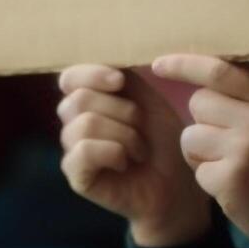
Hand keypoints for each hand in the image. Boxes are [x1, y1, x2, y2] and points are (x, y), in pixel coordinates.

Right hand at [58, 65, 211, 246]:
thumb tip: (105, 61)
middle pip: (79, 99)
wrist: (179, 186)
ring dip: (123, 134)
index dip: (91, 74)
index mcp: (88, 100)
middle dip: (121, 110)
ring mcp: (72, 149)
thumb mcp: (146, 99)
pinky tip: (125, 162)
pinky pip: (84, 150)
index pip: (69, 77)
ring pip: (84, 124)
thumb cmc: (164, 141)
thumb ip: (121, 76)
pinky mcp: (75, 174)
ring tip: (139, 149)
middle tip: (141, 127)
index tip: (120, 82)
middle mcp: (73, 122)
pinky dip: (112, 152)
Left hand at [150, 54, 248, 247]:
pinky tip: (234, 187)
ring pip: (191, 136)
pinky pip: (196, 169)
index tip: (159, 64)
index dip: (185, 64)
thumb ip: (248, 94)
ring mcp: (247, 148)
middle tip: (229, 145)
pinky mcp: (232, 177)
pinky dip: (208, 180)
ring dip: (201, 155)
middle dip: (202, 123)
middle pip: (199, 102)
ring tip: (232, 167)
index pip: (220, 70)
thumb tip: (201, 65)